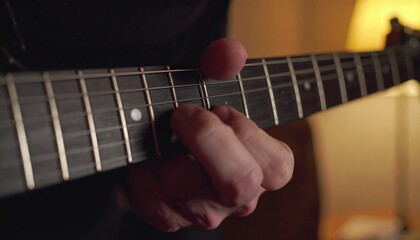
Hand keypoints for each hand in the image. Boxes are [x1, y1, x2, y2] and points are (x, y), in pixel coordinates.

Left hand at [127, 38, 293, 231]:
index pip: (276, 166)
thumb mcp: (211, 86)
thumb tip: (232, 53)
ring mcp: (203, 213)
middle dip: (208, 140)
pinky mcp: (168, 218)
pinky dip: (141, 170)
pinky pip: (151, 198)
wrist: (161, 142)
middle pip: (239, 183)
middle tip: (182, 114)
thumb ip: (223, 65)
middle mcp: (238, 200)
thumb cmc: (198, 115)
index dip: (246, 133)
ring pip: (185, 188)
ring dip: (166, 151)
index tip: (218, 108)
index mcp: (263, 172)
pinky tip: (145, 155)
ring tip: (161, 135)